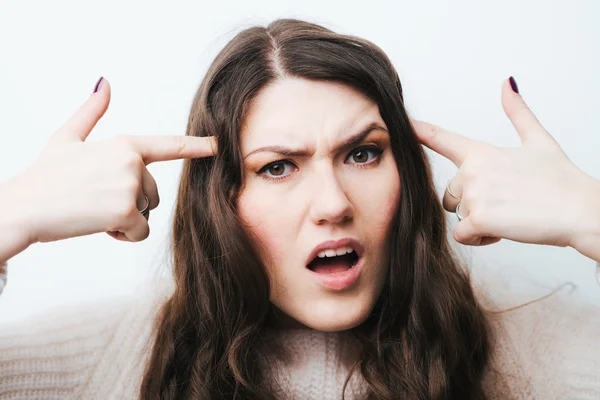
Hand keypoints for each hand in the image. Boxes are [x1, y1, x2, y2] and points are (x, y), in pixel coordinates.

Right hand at [8, 77, 216, 243]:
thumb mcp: (67, 138)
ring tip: (93, 211)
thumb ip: (91, 113)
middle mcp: (132, 162)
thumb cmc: (45, 176)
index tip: (219, 145)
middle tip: (95, 200)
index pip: (168, 146)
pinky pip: (141, 233)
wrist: (23, 207)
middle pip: (153, 194)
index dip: (196, 145)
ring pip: (146, 214)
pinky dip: (123, 236)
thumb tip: (104, 83)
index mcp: (124, 144)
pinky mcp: (125, 211)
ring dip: (124, 220)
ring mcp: (130, 186)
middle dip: (130, 204)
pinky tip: (98, 227)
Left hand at [411, 77, 598, 248]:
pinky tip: (503, 231)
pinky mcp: (478, 218)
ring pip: (458, 215)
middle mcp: (472, 171)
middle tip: (506, 203)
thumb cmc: (561, 180)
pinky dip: (479, 238)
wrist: (580, 210)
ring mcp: (474, 194)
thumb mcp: (539, 140)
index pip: (440, 138)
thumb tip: (508, 82)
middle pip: (450, 194)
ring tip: (508, 216)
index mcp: (481, 152)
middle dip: (472, 203)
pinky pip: (462, 235)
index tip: (398, 122)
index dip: (416, 130)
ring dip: (478, 221)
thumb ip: (517, 112)